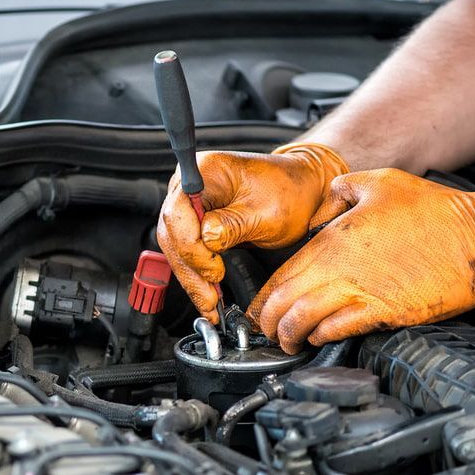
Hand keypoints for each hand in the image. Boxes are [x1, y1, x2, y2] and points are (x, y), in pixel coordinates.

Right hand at [156, 143, 348, 323]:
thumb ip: (233, 225)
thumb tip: (207, 240)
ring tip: (209, 303)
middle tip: (209, 297)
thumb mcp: (267, 212)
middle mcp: (191, 185)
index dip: (192, 247)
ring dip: (191, 277)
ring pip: (176, 247)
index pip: (179, 212)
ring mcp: (191, 204)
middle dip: (190, 269)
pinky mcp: (196, 222)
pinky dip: (197, 274)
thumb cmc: (289, 192)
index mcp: (206, 171)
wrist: (301, 190)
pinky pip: (188, 251)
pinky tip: (207, 293)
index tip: (214, 270)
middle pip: (173, 233)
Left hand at [247, 169, 474, 353]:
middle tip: (265, 331)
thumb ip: (341, 190)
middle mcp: (341, 267)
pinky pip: (340, 330)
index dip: (264, 296)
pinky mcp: (386, 312)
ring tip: (287, 342)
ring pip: (306, 321)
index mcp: (334, 238)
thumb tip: (324, 199)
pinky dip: (322, 337)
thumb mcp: (379, 182)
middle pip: (285, 302)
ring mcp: (363, 292)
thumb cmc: (436, 211)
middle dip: (268, 322)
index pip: (282, 273)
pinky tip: (319, 338)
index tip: (258, 308)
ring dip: (290, 335)